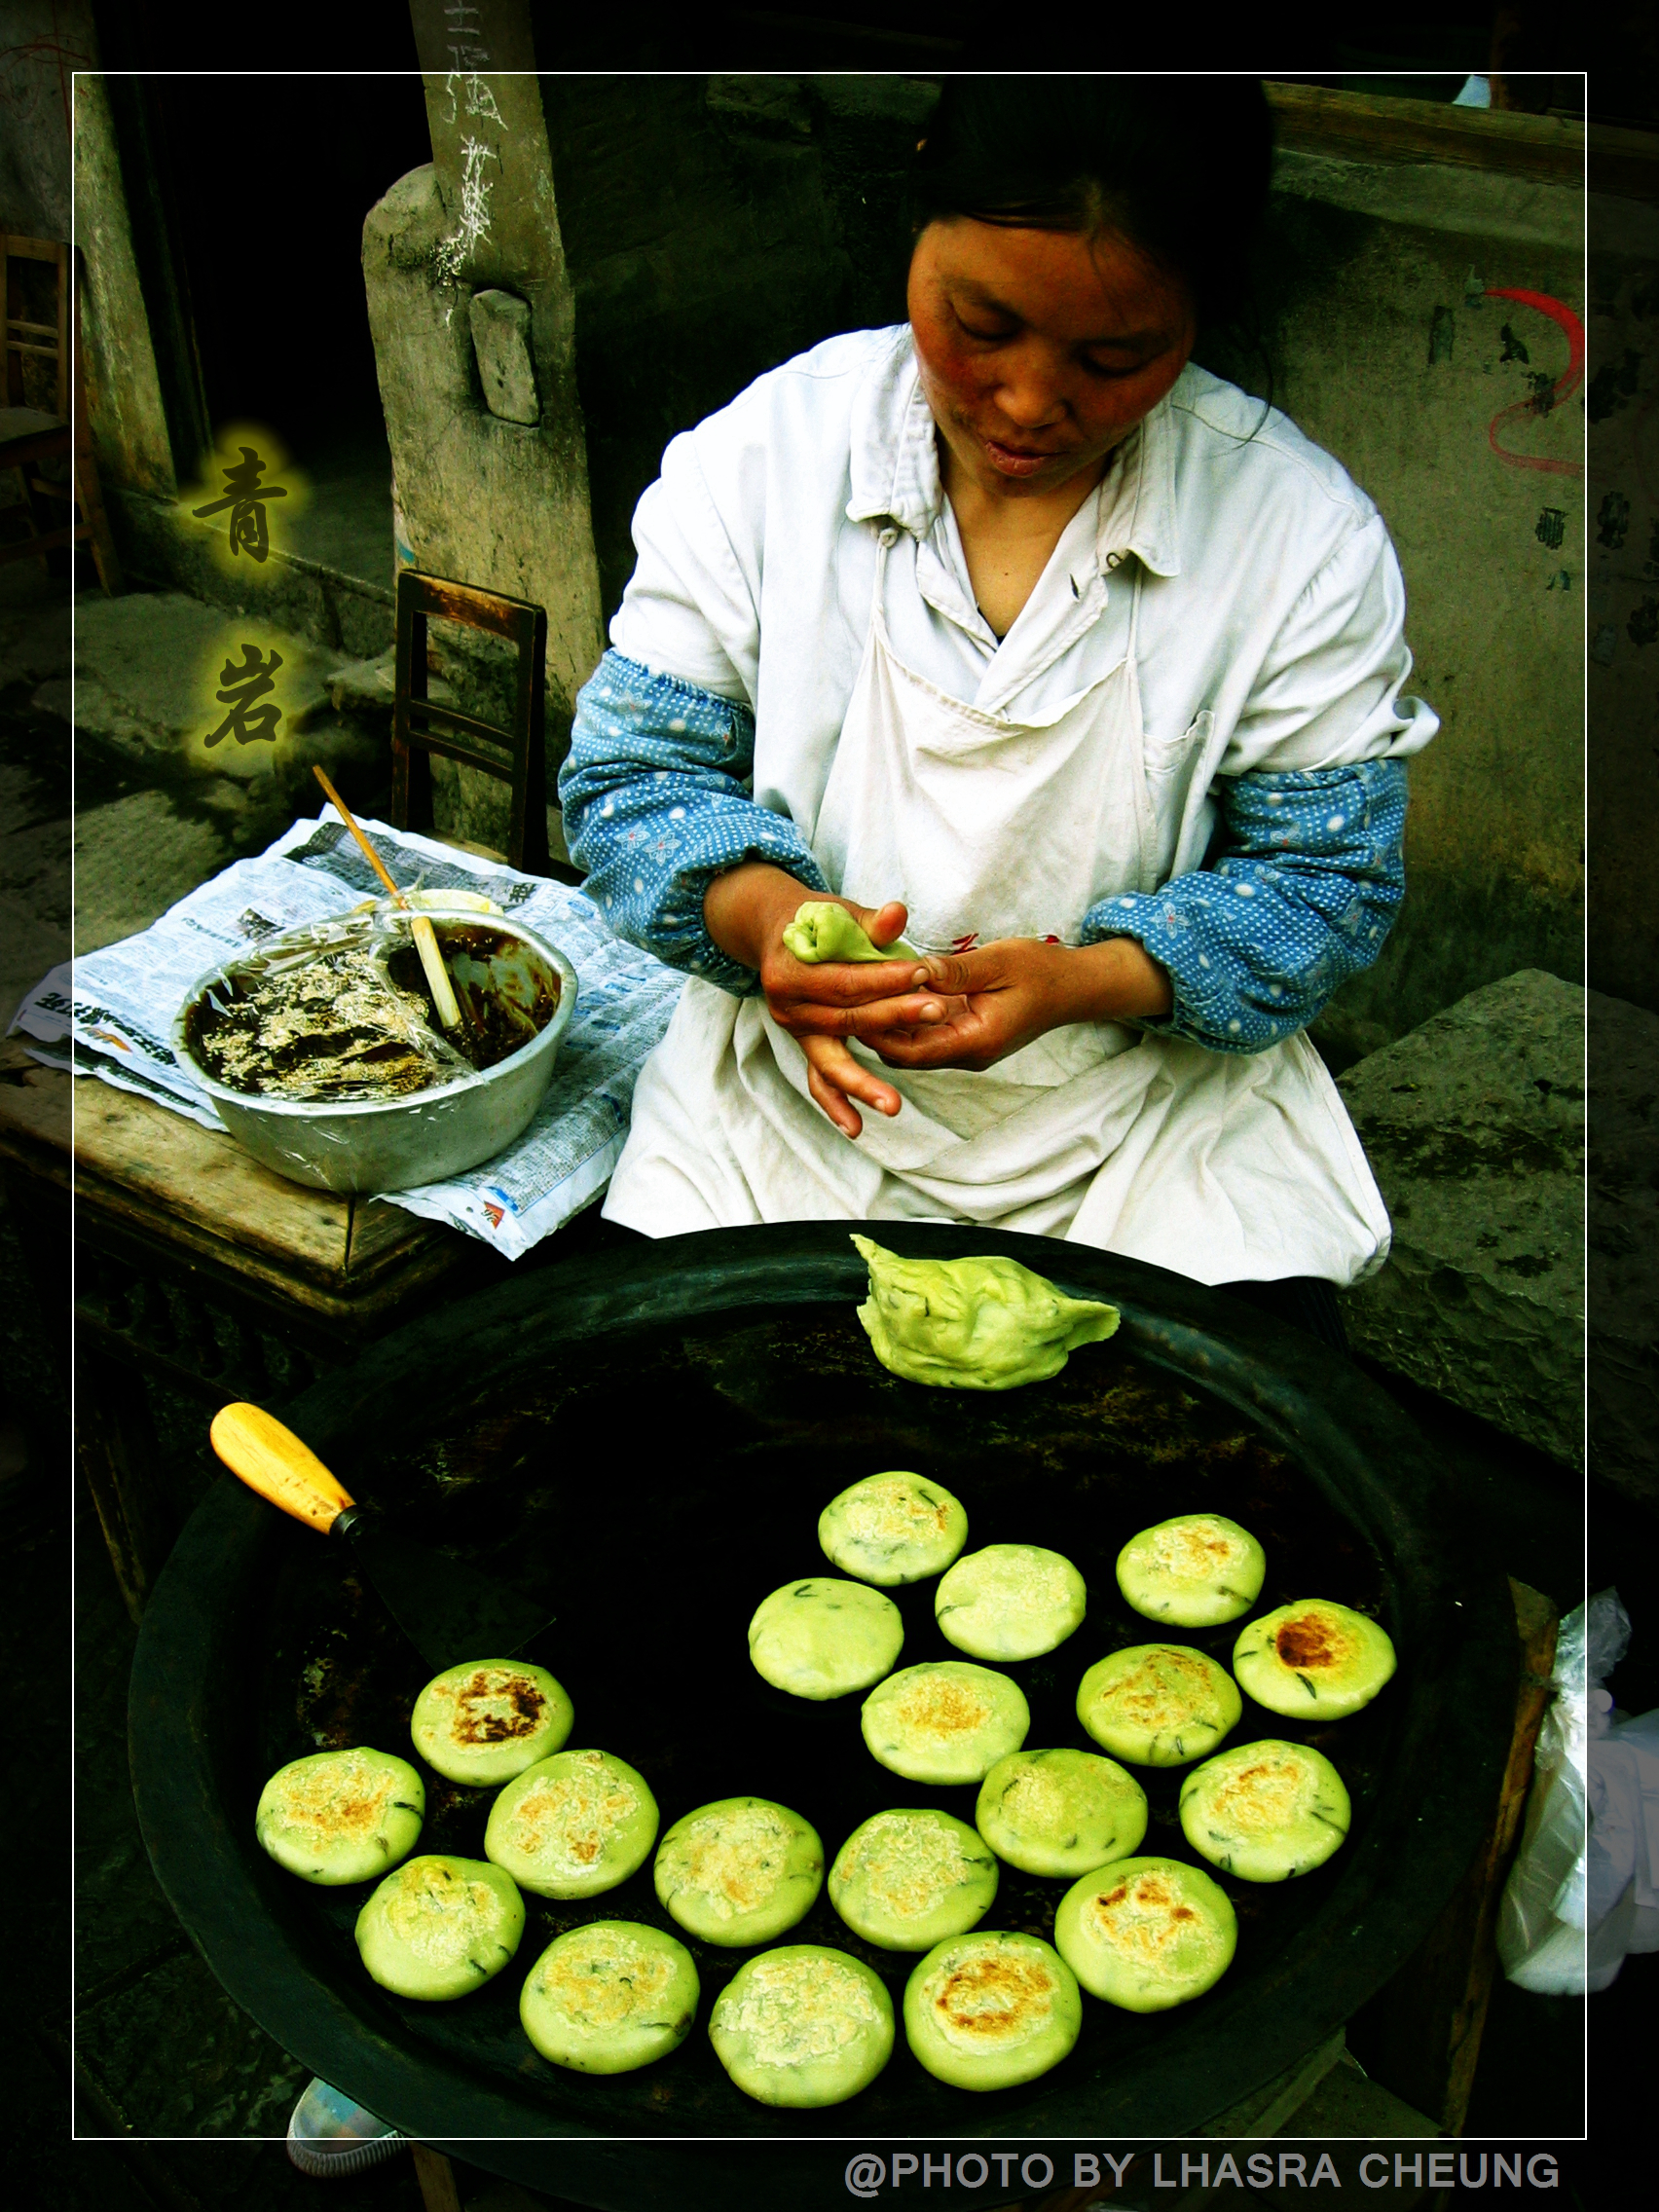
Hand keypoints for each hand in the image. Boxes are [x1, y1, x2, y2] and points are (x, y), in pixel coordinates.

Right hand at [702, 863, 954, 1136]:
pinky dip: (836, 1104)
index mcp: (790, 971)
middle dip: (894, 1018)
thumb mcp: (839, 914)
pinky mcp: (808, 1045)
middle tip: (937, 1013)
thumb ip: (870, 923)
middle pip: (846, 1020)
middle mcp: (786, 1007)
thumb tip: (898, 914)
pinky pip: (819, 1080)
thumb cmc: (816, 920)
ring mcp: (796, 1031)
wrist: (776, 933)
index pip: (846, 980)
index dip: (886, 977)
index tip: (925, 972)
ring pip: (832, 1061)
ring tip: (893, 1106)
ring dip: (863, 1083)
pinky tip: (857, 1128)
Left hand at [866, 936, 1172, 1073]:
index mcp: (975, 1041)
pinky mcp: (964, 1035)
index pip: (911, 1051)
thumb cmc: (1041, 970)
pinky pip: (925, 1033)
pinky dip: (903, 1017)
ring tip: (855, 993)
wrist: (1073, 987)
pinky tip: (883, 991)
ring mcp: (964, 1047)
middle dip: (873, 1029)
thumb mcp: (998, 962)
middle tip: (841, 998)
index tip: (851, 1004)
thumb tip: (912, 970)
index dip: (877, 1031)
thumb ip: (954, 971)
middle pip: (904, 1053)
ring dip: (886, 1023)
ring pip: (911, 1045)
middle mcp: (966, 1053)